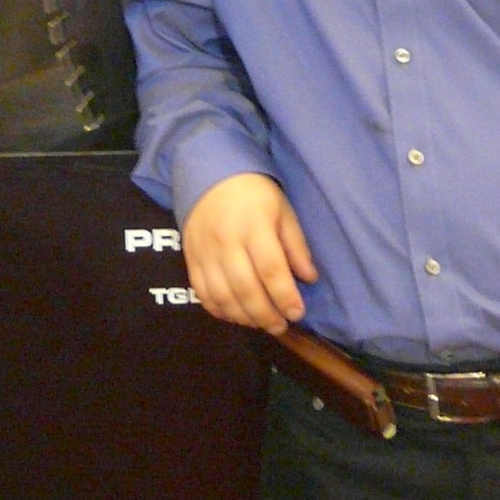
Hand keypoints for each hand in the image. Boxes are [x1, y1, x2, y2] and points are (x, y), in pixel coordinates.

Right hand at [181, 172, 317, 333]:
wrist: (210, 174)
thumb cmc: (255, 193)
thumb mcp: (283, 211)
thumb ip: (296, 246)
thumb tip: (309, 279)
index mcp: (254, 226)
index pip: (270, 269)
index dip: (285, 296)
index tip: (297, 313)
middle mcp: (226, 242)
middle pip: (246, 288)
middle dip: (266, 314)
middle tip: (281, 326)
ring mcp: (205, 253)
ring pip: (223, 296)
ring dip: (244, 318)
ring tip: (262, 324)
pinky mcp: (190, 259)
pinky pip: (203, 293)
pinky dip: (220, 311)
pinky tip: (236, 315)